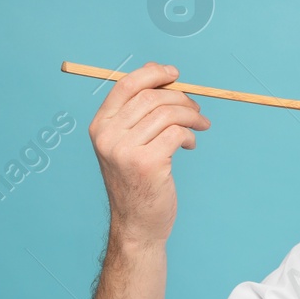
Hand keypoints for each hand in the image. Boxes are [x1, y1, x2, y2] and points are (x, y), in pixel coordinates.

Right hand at [87, 61, 211, 244]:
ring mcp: (126, 150)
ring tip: (199, 125)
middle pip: (151, 97)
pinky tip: (190, 144)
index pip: (126, 85)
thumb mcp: (125, 145)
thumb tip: (162, 76)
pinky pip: (177, 133)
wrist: (136, 224)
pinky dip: (189, 134)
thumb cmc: (135, 182)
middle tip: (196, 108)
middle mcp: (108, 136)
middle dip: (180, 97)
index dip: (153, 73)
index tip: (174, 74)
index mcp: (100, 126)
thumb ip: (136, 114)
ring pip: (168, 113)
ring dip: (190, 115)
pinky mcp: (148, 163)